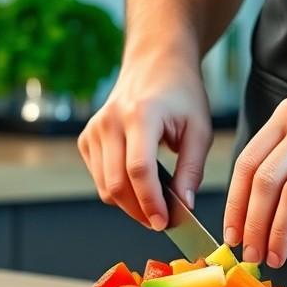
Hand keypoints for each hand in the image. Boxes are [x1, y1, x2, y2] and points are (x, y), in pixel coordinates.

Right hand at [80, 54, 211, 229]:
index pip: (138, 170)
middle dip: (139, 211)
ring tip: (155, 205)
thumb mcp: (199, 128)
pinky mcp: (87, 138)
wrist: (155, 63)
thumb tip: (185, 206)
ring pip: (104, 186)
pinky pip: (99, 178)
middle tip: (162, 222)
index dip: (150, 202)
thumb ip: (192, 169)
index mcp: (140, 115)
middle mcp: (110, 121)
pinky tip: (139, 185)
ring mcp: (94, 129)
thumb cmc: (181, 94)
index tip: (164, 223)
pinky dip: (118, 190)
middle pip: (116, 184)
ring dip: (129, 205)